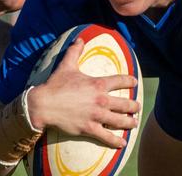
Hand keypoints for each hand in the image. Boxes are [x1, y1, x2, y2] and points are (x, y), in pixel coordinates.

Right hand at [26, 39, 140, 147]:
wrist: (44, 104)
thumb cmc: (55, 85)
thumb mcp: (66, 65)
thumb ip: (75, 51)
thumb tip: (80, 38)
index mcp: (98, 84)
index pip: (120, 81)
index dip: (129, 81)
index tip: (135, 82)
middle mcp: (101, 100)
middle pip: (125, 104)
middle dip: (134, 106)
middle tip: (138, 108)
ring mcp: (96, 116)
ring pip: (120, 121)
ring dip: (130, 122)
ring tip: (134, 123)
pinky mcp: (89, 128)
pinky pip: (107, 137)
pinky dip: (116, 141)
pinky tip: (122, 143)